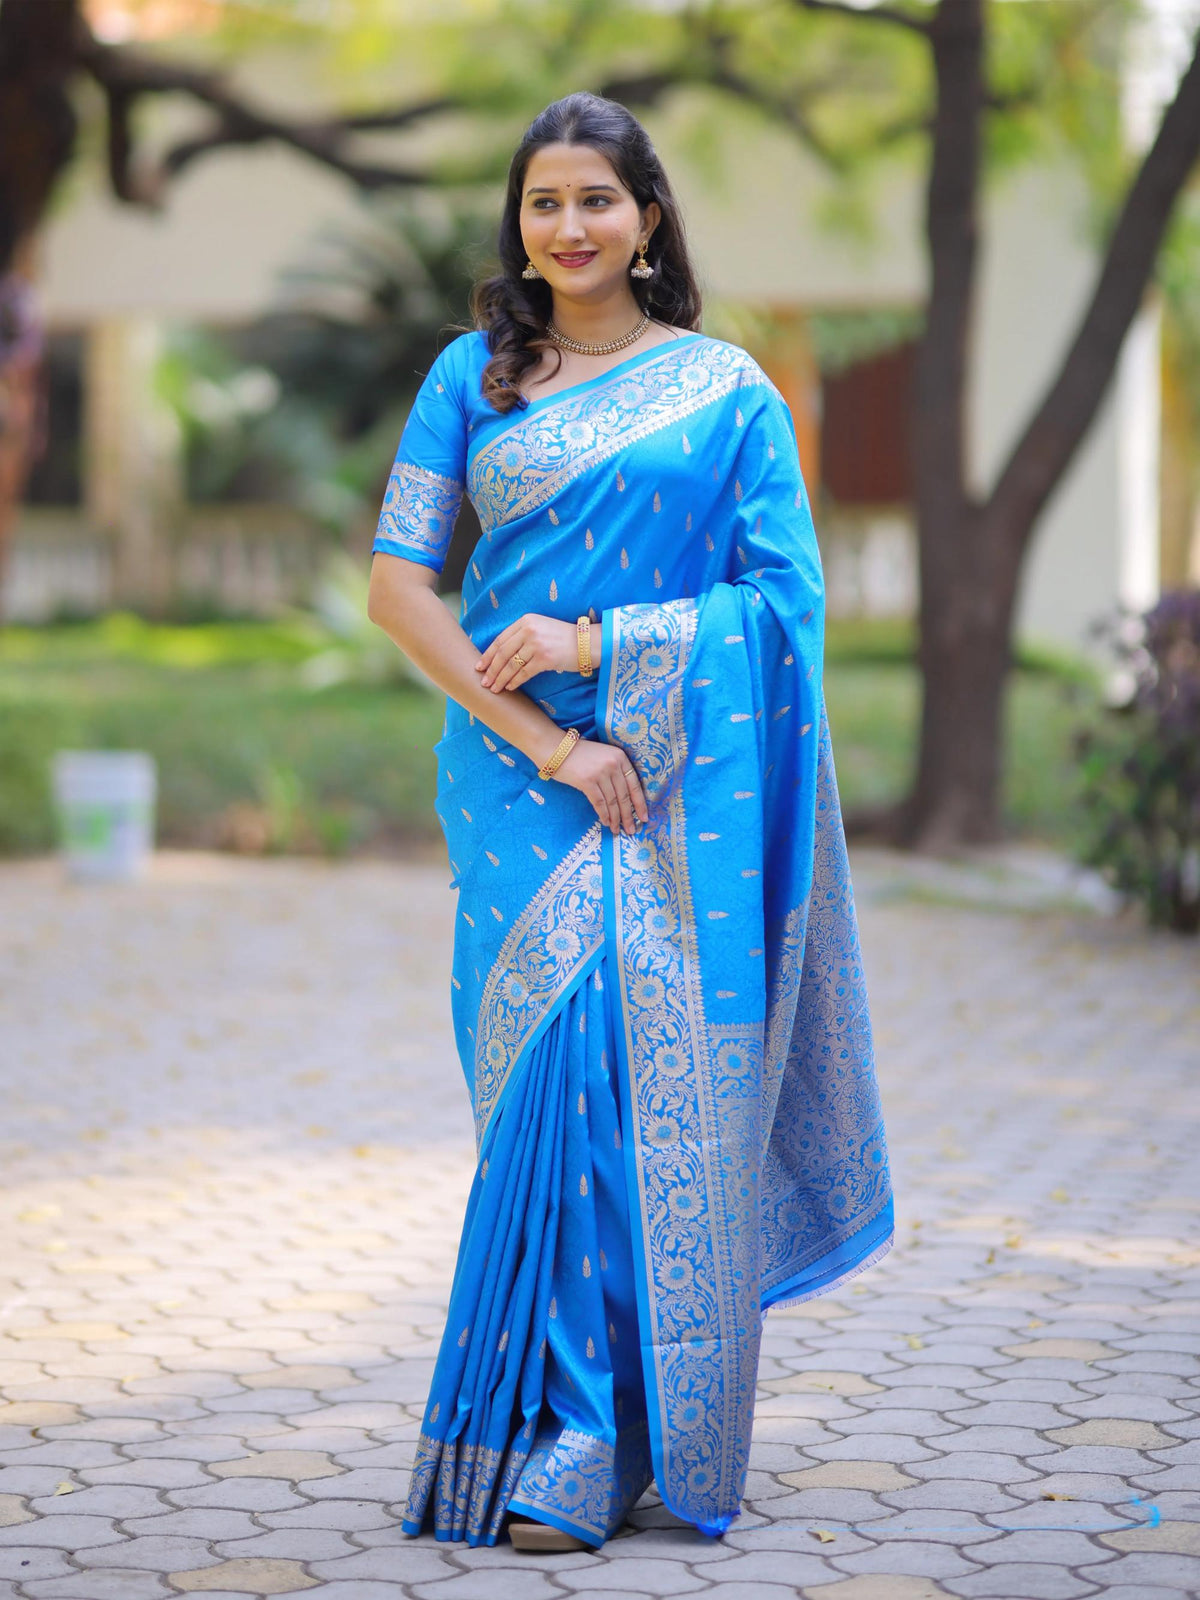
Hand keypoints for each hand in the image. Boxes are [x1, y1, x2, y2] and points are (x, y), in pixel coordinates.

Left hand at [475, 614, 590, 692]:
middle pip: (503, 653)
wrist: (588, 643)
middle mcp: (529, 630)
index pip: (500, 639)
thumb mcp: (541, 627)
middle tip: (484, 682)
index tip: (479, 666)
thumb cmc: (563, 638)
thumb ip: (523, 634)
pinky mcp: (545, 659)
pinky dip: (514, 682)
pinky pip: (524, 673)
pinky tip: (509, 687)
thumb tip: (501, 653)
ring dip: (500, 679)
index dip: (488, 655)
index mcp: (526, 620)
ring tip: (494, 688)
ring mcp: (537, 644)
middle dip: (491, 669)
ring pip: (511, 665)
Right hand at [550, 737, 648, 835]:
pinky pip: (599, 803)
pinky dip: (603, 814)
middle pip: (624, 796)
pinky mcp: (587, 781)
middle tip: (631, 830)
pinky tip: (605, 822)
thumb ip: (615, 771)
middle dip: (628, 816)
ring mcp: (601, 773)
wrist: (556, 748)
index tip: (644, 817)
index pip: (635, 784)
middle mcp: (613, 764)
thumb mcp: (603, 756)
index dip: (640, 803)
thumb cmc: (579, 754)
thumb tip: (623, 799)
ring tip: (616, 829)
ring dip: (615, 818)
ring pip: (612, 801)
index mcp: (620, 757)